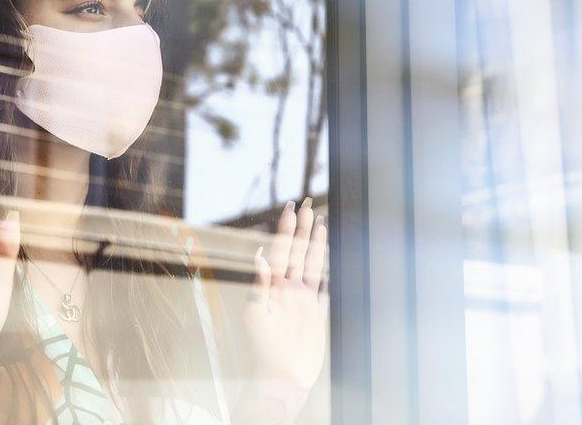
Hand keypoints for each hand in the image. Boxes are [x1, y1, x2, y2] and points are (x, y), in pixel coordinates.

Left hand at [242, 198, 328, 403]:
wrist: (280, 378)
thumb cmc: (262, 350)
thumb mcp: (255, 315)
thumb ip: (260, 285)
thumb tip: (261, 255)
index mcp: (272, 287)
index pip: (281, 251)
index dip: (285, 230)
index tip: (289, 208)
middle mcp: (287, 289)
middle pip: (297, 252)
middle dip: (301, 228)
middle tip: (306, 204)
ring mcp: (302, 299)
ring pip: (312, 263)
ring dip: (315, 242)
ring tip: (318, 220)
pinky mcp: (315, 312)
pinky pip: (322, 285)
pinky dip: (325, 268)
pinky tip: (326, 252)